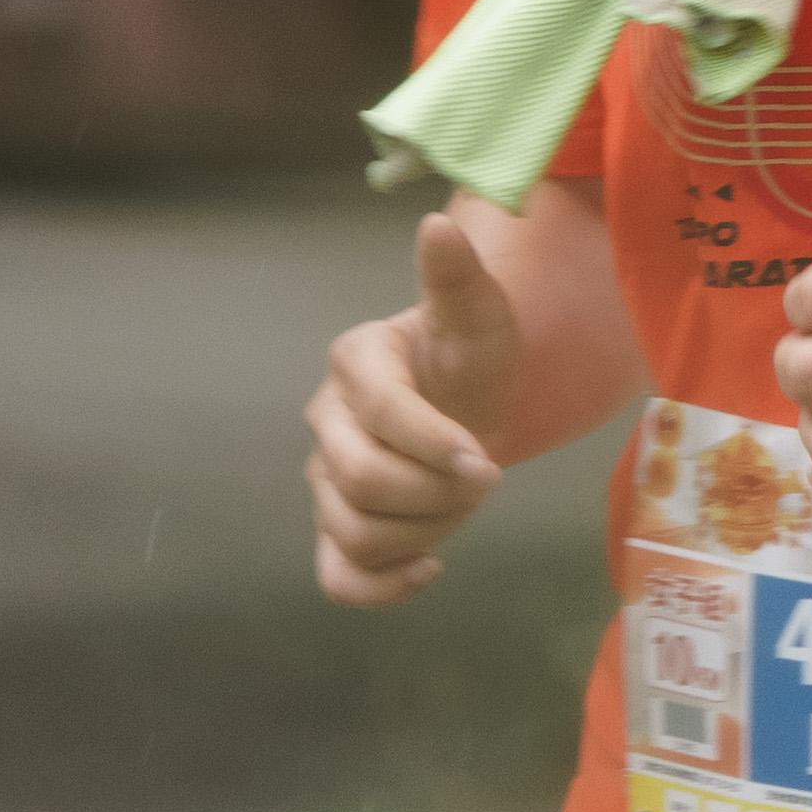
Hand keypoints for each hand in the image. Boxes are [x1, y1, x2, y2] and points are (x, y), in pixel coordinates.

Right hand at [306, 206, 524, 604]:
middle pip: (359, 481)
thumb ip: (456, 275)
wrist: (471, 401)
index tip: (486, 457)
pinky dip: (380, 587)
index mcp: (356, 364)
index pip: (382, 415)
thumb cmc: (471, 354)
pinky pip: (336, 576)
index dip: (435, 444)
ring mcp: (325, 480)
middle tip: (482, 477)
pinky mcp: (335, 530)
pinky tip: (428, 569)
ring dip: (424, 531)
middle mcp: (327, 422)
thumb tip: (437, 225)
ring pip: (355, 531)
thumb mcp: (478, 312)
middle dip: (433, 492)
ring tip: (461, 504)